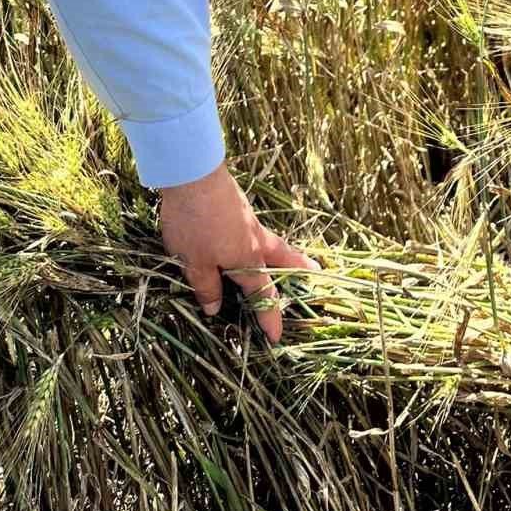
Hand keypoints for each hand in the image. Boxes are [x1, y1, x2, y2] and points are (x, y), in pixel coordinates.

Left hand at [157, 160, 319, 342]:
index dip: (269, 317)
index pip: (263, 294)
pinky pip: (255, 229)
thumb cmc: (194, 223)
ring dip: (282, 251)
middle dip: (298, 267)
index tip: (276, 337)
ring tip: (287, 256)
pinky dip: (260, 238)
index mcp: (247, 258)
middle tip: (316, 272)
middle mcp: (254, 239)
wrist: (193, 173)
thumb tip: (215, 308)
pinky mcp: (238, 205)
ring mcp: (248, 219)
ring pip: (270, 241)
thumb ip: (206, 286)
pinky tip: (248, 236)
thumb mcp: (193, 262)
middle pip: (282, 257)